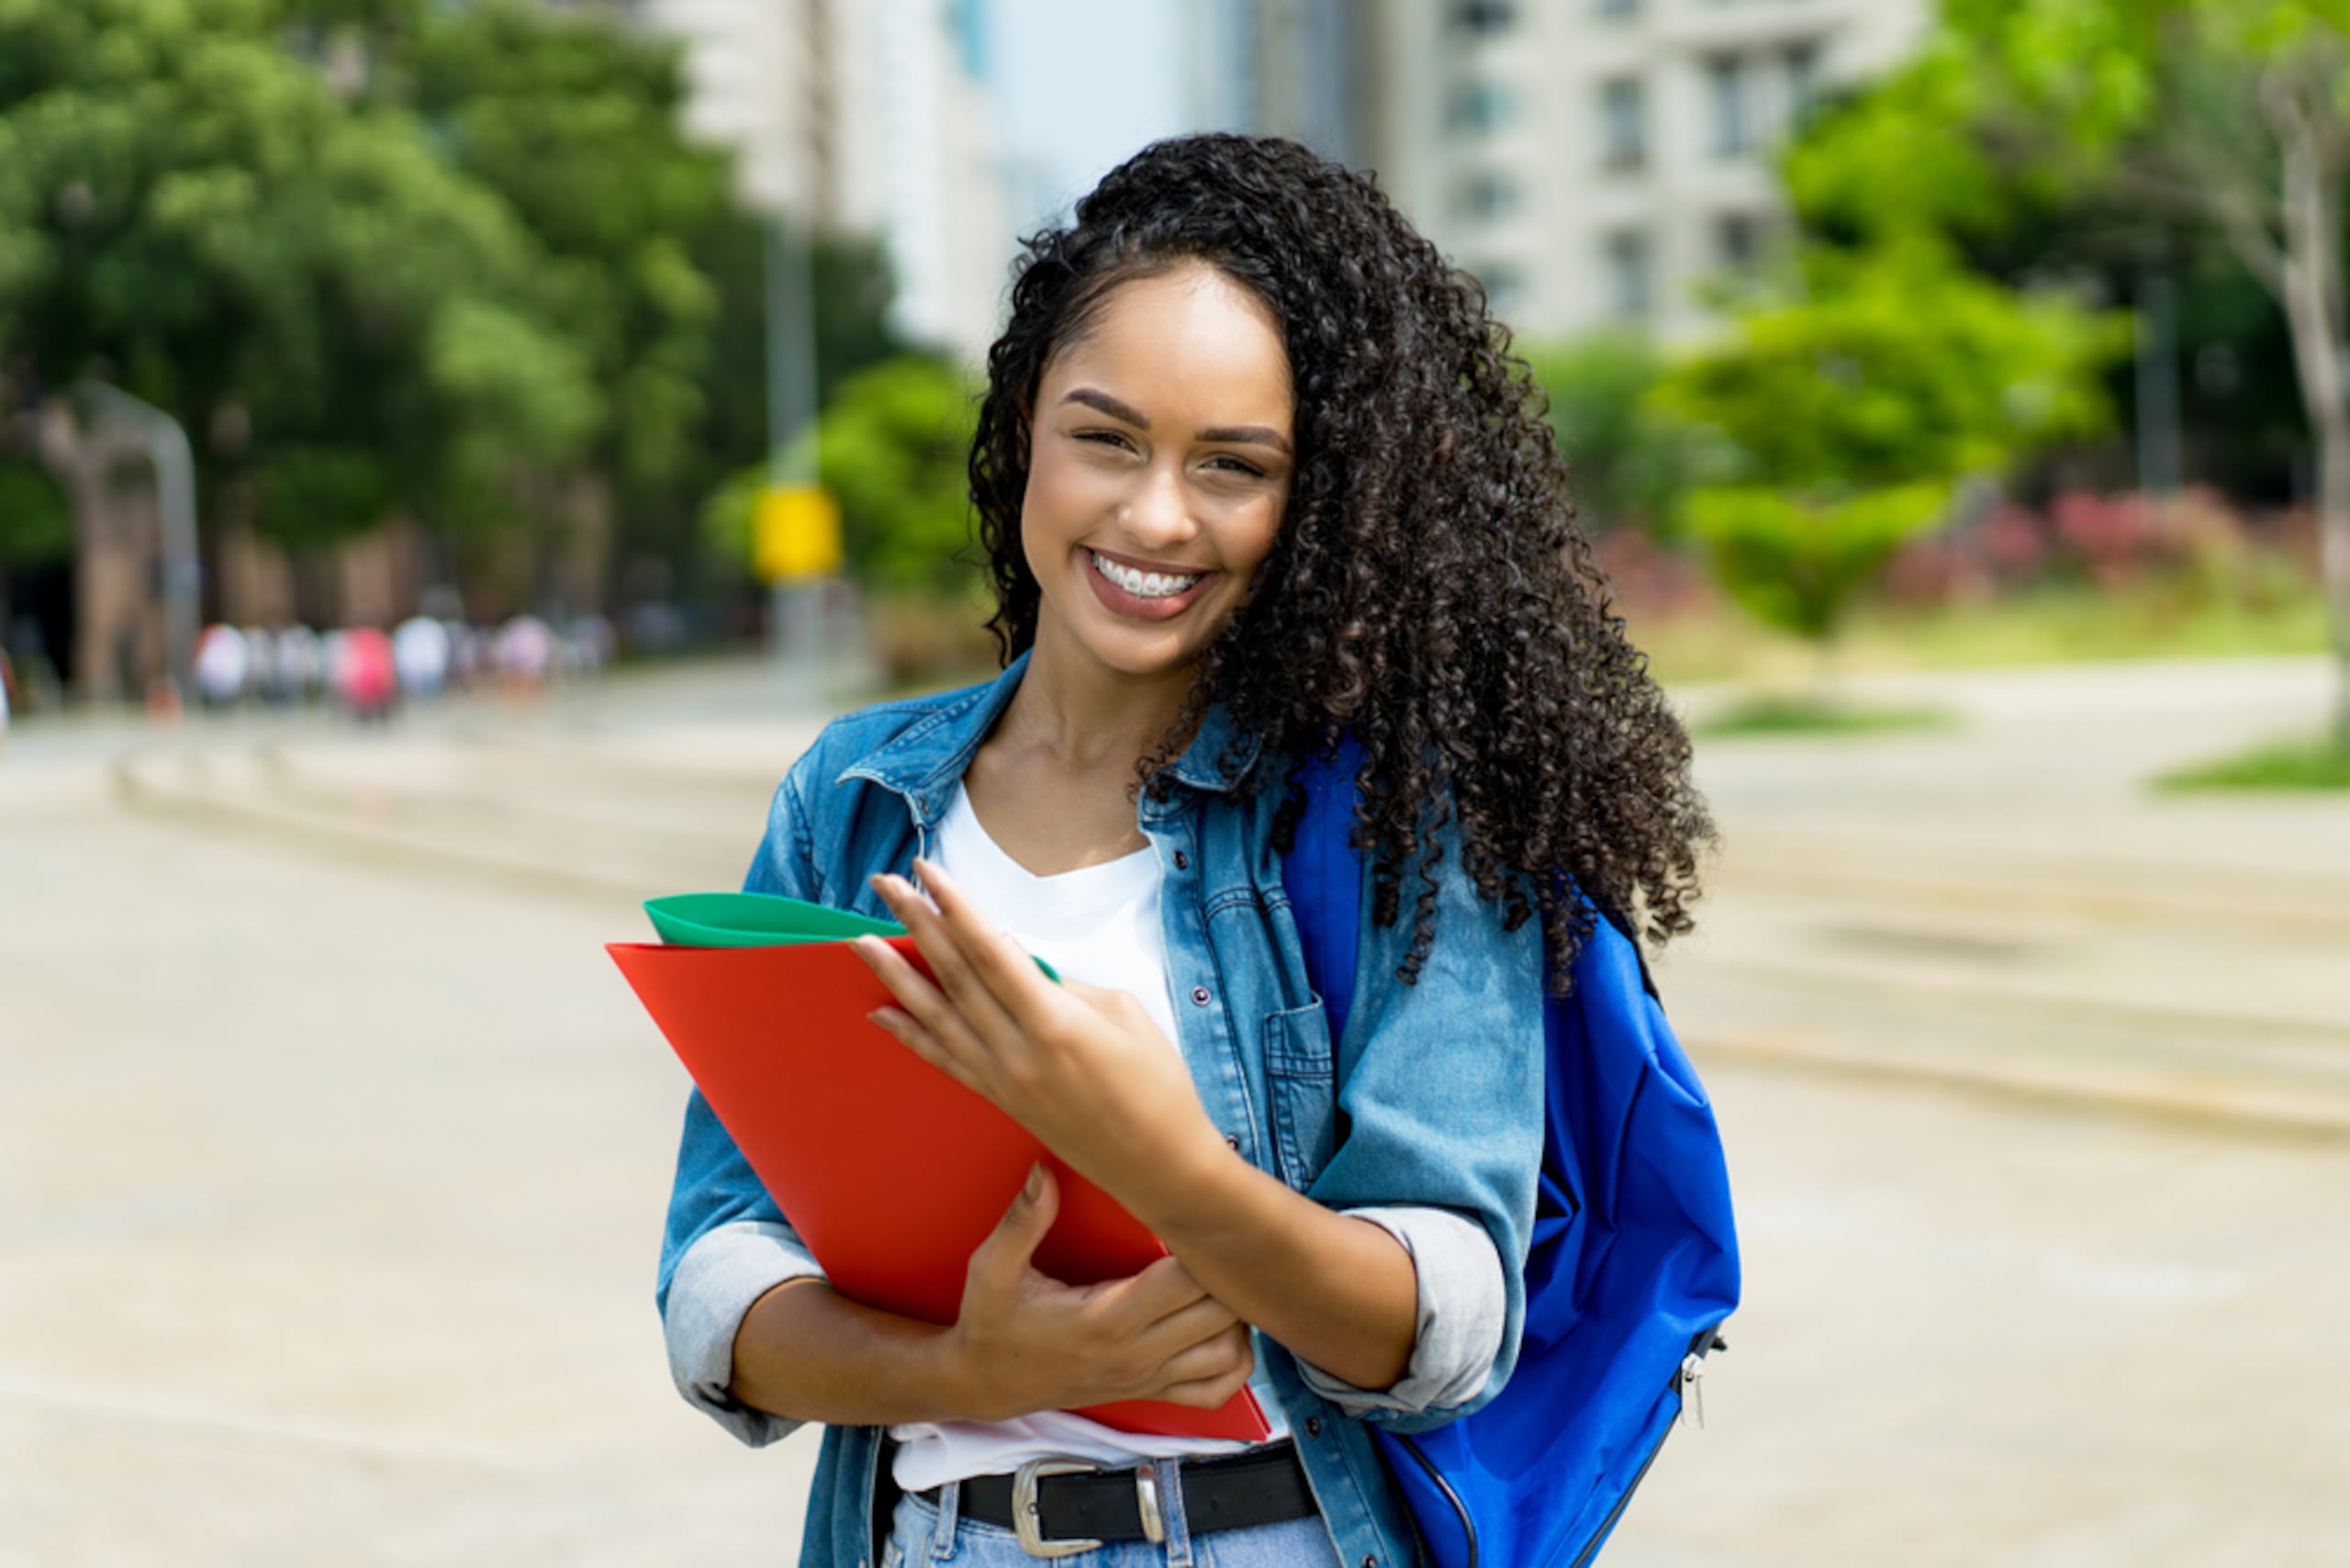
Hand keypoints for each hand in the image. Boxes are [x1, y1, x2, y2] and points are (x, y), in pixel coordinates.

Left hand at [854, 860, 1229, 1207]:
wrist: (1159, 1166)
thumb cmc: (1157, 1086)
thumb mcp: (1124, 1014)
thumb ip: (1064, 985)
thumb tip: (1019, 960)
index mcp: (1054, 1021)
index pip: (991, 951)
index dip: (955, 907)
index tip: (927, 871)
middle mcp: (1017, 1051)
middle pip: (954, 975)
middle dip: (917, 924)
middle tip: (885, 884)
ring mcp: (1002, 1080)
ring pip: (937, 1016)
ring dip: (895, 974)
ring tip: (859, 940)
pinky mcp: (1000, 1100)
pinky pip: (944, 1060)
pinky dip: (909, 1035)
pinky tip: (879, 1012)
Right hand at [946, 1164, 1255, 1419]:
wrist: (986, 1383)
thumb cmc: (992, 1323)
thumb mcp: (992, 1270)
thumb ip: (1022, 1221)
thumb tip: (1044, 1173)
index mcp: (1105, 1319)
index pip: (1186, 1281)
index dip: (1204, 1245)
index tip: (1200, 1213)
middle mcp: (1136, 1353)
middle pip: (1221, 1313)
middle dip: (1229, 1272)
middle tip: (1221, 1235)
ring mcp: (1148, 1377)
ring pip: (1229, 1352)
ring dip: (1238, 1314)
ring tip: (1221, 1276)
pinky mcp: (1151, 1392)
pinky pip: (1216, 1389)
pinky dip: (1235, 1360)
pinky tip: (1223, 1327)